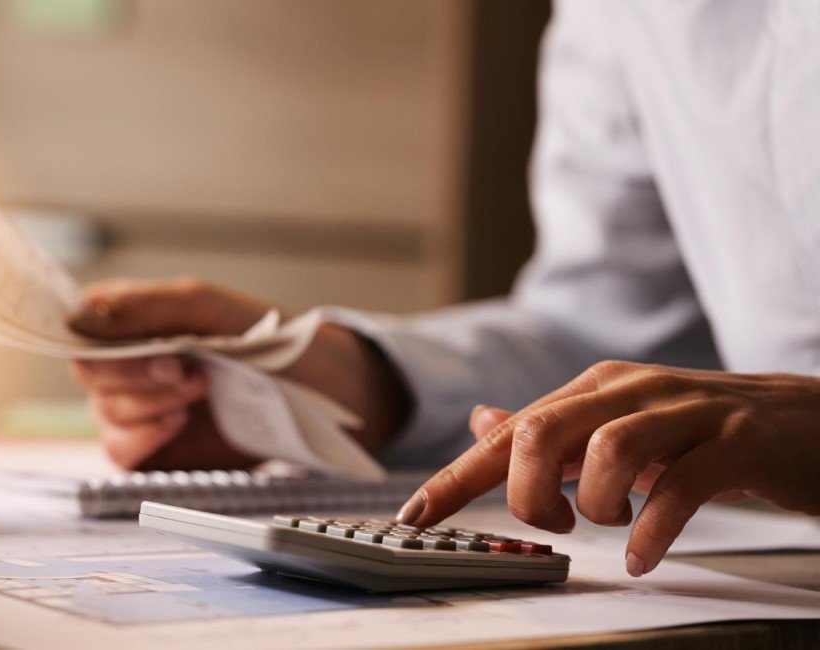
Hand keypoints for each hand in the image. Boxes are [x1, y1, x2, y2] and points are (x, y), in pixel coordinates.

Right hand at [68, 277, 407, 470]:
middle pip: (89, 373)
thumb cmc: (263, 338)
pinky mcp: (152, 450)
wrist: (314, 390)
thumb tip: (80, 314)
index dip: (97, 338)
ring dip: (149, 403)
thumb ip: (144, 306)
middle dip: (136, 372)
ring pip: (105, 413)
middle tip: (186, 368)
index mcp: (129, 321)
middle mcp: (124, 365)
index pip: (78, 326)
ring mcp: (136, 409)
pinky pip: (121, 451)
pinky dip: (144, 437)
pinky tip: (178, 422)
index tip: (140, 342)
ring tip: (198, 390)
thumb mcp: (205, 307)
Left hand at [396, 361, 819, 575]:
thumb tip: (482, 422)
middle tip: (551, 524)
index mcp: (595, 389)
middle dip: (525, 492)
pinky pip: (681, 487)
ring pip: (608, 450)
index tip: (416, 517)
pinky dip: (653, 530)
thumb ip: (551, 428)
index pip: (509, 432)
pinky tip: (642, 555)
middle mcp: (631, 390)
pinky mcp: (736, 442)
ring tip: (609, 528)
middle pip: (543, 430)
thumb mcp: (617, 424)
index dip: (456, 477)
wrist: (812, 421)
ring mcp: (687, 412)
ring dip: (595, 506)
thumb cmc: (704, 431)